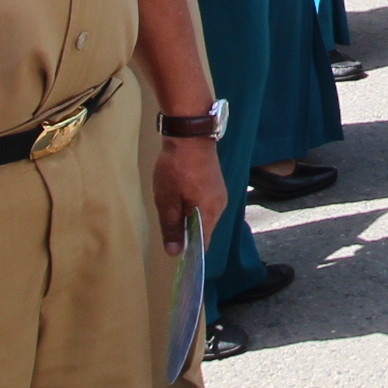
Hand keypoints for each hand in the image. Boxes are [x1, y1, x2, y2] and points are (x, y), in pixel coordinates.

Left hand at [152, 132, 224, 251]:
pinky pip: (205, 204)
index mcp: (209, 212)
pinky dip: (193, 205)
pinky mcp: (216, 185)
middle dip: (186, 230)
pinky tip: (181, 194)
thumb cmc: (177, 168)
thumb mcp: (167, 201)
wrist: (190, 135)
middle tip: (167, 219)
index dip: (189, 251)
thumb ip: (171, 227)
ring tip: (173, 202)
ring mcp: (220, 194)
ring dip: (189, 216)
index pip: (203, 244)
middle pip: (203, 230)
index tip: (174, 250)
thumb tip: (174, 252)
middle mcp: (220, 206)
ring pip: (204, 216)